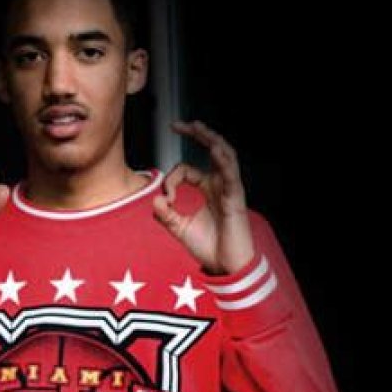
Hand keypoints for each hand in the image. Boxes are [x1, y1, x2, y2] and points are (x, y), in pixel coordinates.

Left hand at [153, 120, 254, 274]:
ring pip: (224, 155)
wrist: (225, 266)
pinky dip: (223, 160)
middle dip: (196, 135)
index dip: (171, 179)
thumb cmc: (209, 247)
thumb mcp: (179, 228)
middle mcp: (220, 185)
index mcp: (208, 189)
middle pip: (212, 150)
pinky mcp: (235, 198)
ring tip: (198, 127)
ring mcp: (229, 189)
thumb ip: (165, 214)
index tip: (166, 197)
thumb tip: (155, 198)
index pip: (186, 170)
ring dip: (211, 139)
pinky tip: (214, 148)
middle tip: (179, 124)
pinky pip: (231, 174)